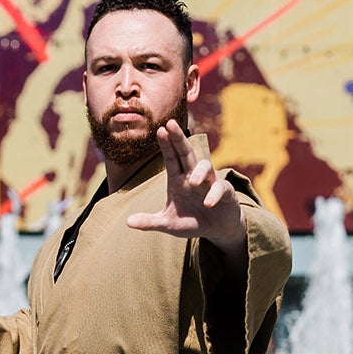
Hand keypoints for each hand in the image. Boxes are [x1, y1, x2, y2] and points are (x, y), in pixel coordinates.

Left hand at [125, 120, 245, 251]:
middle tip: (171, 123)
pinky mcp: (225, 193)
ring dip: (200, 171)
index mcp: (178, 180)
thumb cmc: (191, 222)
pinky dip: (214, 194)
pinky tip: (208, 203)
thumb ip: (149, 222)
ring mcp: (210, 183)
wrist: (216, 230)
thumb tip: (127, 222)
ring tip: (193, 181)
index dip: (166, 144)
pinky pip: (220, 188)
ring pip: (205, 167)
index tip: (160, 129)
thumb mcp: (168, 224)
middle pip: (186, 153)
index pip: (171, 158)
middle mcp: (193, 177)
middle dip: (179, 139)